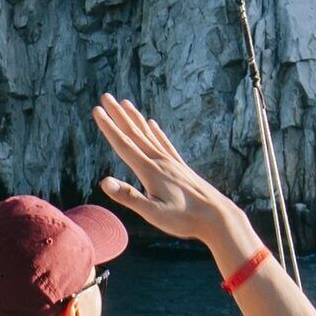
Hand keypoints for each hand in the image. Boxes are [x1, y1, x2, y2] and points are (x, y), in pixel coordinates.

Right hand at [92, 94, 249, 254]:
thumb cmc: (185, 219)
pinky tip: (153, 124)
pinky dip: (156, 132)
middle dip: (118, 115)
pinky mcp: (181, 167)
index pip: (124, 145)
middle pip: (134, 134)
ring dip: (135, 118)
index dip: (109, 127)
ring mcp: (172, 163)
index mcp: (150, 171)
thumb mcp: (153, 213)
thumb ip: (129, 197)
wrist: (218, 217)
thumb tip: (104, 182)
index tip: (97, 110)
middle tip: (106, 97)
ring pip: (149, 135)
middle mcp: (160, 161)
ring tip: (126, 103)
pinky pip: (165, 144)